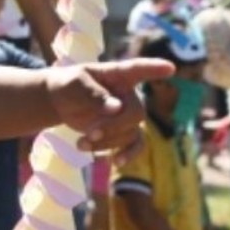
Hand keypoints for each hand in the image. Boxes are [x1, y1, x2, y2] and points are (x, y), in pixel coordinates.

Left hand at [44, 59, 175, 161]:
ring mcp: (127, 113)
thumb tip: (117, 108)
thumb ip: (94, 94)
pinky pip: (135, 144)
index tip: (170, 68)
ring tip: (81, 143)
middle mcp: (128, 93)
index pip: (138, 69)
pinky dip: (127, 154)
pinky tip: (116, 162)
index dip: (154, 68)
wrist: (60, 103)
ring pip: (131, 132)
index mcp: (117, 74)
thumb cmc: (69, 86)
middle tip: (90, 134)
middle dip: (113, 127)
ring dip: (107, 142)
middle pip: (136, 112)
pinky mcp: (123, 131)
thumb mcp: (75, 85)